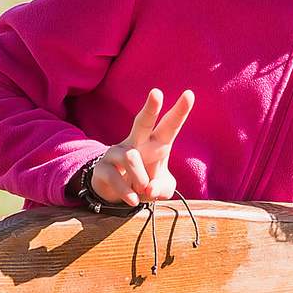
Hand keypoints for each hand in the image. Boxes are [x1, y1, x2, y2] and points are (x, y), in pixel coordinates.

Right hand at [90, 87, 193, 207]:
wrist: (116, 193)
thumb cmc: (145, 183)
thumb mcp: (162, 189)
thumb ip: (162, 189)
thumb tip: (148, 188)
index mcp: (156, 143)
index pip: (169, 125)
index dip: (179, 111)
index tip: (189, 94)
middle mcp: (137, 142)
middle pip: (142, 122)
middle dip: (150, 108)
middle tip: (157, 92)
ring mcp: (117, 152)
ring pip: (131, 158)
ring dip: (141, 179)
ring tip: (143, 189)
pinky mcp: (103, 167)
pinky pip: (115, 177)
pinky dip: (127, 192)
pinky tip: (133, 200)